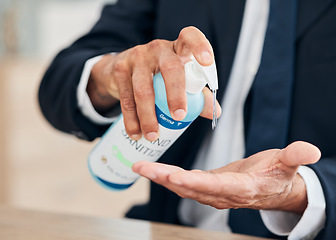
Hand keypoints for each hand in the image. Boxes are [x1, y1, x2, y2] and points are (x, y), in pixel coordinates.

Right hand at [87, 26, 220, 140]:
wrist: (120, 69)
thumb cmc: (158, 75)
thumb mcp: (179, 79)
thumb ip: (198, 94)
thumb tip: (215, 112)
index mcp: (178, 48)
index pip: (190, 37)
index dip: (200, 46)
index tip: (208, 62)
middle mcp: (158, 48)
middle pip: (170, 68)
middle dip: (176, 94)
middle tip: (179, 117)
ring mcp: (137, 57)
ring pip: (144, 89)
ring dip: (148, 116)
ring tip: (153, 136)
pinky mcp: (120, 69)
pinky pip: (127, 98)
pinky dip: (131, 120)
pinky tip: (136, 133)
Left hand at [132, 141, 320, 214]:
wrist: (274, 190)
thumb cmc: (279, 175)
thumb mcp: (288, 164)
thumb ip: (295, 157)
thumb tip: (311, 151)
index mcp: (241, 188)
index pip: (214, 186)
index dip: (194, 183)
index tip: (174, 176)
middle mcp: (223, 194)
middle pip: (190, 188)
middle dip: (164, 178)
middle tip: (141, 168)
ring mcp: (213, 193)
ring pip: (182, 187)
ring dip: (161, 177)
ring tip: (139, 167)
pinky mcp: (208, 188)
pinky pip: (184, 184)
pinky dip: (167, 178)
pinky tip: (153, 170)